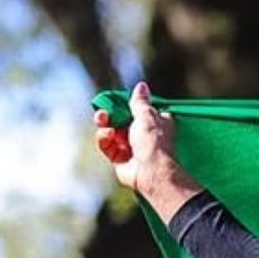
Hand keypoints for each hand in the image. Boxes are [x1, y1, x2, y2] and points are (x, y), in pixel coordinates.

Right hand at [93, 81, 202, 219]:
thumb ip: (140, 102)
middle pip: (121, 121)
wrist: (151, 171)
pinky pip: (107, 146)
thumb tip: (141, 86)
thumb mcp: (147, 115)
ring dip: (105, 125)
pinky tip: (107, 135)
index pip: (139, 111)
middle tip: (103, 113)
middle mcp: (143, 136)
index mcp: (155, 123)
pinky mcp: (119, 159)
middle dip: (110, 115)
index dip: (127, 106)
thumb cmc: (154, 142)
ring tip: (103, 121)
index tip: (117, 101)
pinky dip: (104, 140)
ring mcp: (131, 148)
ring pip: (111, 132)